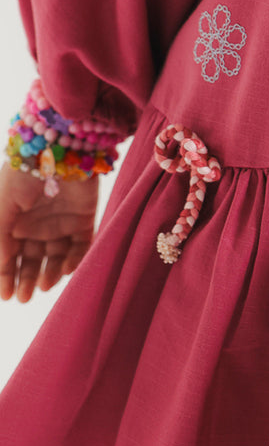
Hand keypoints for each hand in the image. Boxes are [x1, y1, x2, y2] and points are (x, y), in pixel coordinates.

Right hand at [0, 159, 98, 302]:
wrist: (58, 148)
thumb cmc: (24, 173)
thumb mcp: (3, 206)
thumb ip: (0, 237)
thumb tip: (1, 265)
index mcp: (14, 220)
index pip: (9, 255)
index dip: (6, 276)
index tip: (5, 295)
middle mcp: (37, 224)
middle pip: (32, 259)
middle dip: (26, 279)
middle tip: (24, 297)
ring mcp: (60, 221)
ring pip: (55, 256)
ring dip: (49, 274)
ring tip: (43, 287)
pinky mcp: (83, 218)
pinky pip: (80, 245)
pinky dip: (74, 260)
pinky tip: (64, 270)